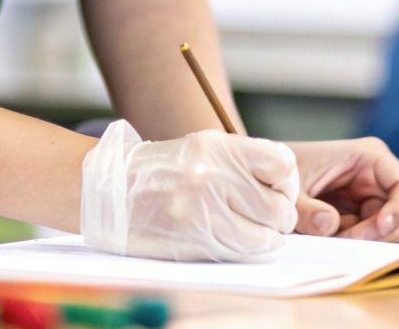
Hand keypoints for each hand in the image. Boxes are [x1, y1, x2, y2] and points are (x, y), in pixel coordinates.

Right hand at [80, 120, 298, 261]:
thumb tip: (284, 189)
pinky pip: (241, 251)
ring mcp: (202, 208)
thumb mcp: (203, 150)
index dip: (287, 182)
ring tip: (252, 232)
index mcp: (219, 147)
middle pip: (278, 206)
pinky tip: (237, 241)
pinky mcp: (193, 237)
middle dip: (279, 217)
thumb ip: (242, 164)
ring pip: (265, 235)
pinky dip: (248, 250)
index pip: (282, 164)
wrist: (111, 191)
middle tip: (268, 218)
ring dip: (266, 238)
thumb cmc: (161, 172)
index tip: (277, 190)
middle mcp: (214, 175)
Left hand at [284, 137, 398, 242]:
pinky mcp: (363, 214)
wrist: (267, 178)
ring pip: (391, 227)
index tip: (378, 228)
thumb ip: (306, 210)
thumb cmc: (283, 173)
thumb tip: (330, 225)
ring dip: (369, 238)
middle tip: (347, 238)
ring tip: (335, 236)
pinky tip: (335, 236)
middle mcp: (377, 176)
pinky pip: (374, 234)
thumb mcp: (290, 191)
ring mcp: (371, 196)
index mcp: (369, 156)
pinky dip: (359, 241)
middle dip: (382, 230)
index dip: (398, 210)